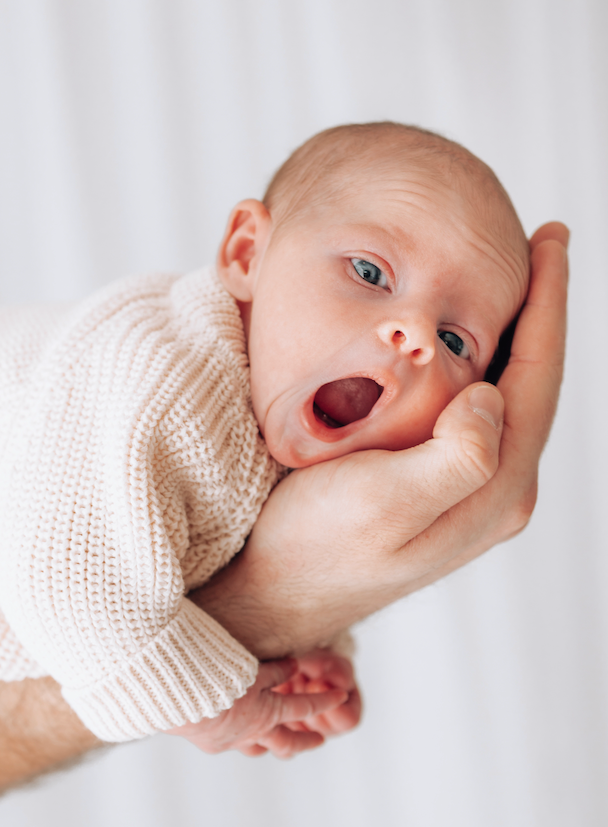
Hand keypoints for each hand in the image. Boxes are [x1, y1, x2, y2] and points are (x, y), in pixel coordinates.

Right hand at [166, 649, 357, 759]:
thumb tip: (293, 667)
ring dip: (269, 745)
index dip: (325, 701)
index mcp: (266, 713)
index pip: (303, 707)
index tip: (342, 696)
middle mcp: (252, 732)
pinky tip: (232, 730)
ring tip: (275, 742)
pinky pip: (231, 743)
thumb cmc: (212, 676)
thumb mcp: (249, 668)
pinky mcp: (207, 742)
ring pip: (257, 748)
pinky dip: (238, 737)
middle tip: (318, 740)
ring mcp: (230, 741)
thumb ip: (274, 671)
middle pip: (286, 743)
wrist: (174, 697)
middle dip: (304, 741)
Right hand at [194, 223, 567, 656]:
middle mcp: (495, 492)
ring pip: (507, 394)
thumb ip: (453, 457)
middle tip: (537, 239)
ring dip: (509, 332)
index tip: (550, 235)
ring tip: (506, 274)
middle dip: (539, 309)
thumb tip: (493, 398)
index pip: (539, 376)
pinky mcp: (438, 489)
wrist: (276, 592)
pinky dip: (476, 361)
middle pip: (534, 381)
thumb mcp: (381, 503)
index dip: (548, 302)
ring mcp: (469, 493)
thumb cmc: (314, 544)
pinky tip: (457, 339)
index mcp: (495, 489)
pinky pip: (476, 411)